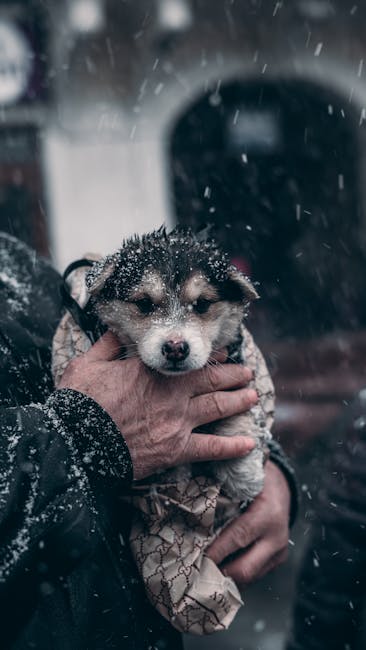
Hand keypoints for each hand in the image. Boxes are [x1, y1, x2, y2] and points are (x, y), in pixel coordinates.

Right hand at [59, 331, 257, 479]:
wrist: (75, 442)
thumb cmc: (79, 402)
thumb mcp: (87, 363)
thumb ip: (108, 344)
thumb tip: (118, 328)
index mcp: (151, 370)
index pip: (187, 360)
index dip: (209, 356)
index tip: (223, 353)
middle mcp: (171, 393)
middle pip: (211, 380)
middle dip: (233, 374)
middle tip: (246, 372)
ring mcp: (177, 421)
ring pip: (217, 407)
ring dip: (238, 400)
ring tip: (253, 396)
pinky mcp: (175, 449)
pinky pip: (211, 448)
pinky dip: (232, 446)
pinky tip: (250, 444)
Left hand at [206, 461, 289, 584]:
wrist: (282, 487)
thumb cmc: (256, 480)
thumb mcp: (242, 480)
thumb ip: (222, 492)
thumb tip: (191, 504)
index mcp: (268, 514)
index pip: (238, 536)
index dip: (216, 550)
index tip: (194, 556)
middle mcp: (276, 537)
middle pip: (245, 568)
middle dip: (218, 572)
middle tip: (194, 572)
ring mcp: (279, 552)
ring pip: (248, 577)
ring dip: (224, 577)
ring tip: (200, 573)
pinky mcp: (277, 561)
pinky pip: (253, 575)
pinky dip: (233, 574)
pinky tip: (217, 567)